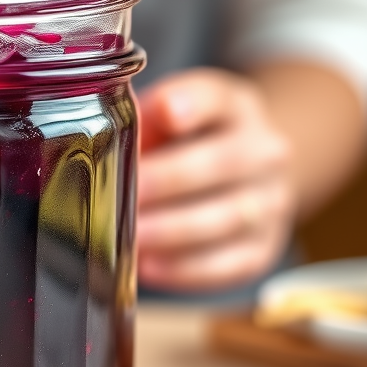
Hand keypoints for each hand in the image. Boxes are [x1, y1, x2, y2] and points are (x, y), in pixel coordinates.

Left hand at [136, 69, 295, 291]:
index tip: (168, 113)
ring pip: (229, 217)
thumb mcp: (166, 121)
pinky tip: (150, 266)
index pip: (217, 98)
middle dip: (170, 180)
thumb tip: (95, 141)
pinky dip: (187, 268)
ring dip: (175, 230)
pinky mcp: (263, 249)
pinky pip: (229, 263)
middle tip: (129, 195)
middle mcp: (264, 152)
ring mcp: (271, 202)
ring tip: (133, 237)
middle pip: (224, 162)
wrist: (246, 179)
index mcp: (234, 108)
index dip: (192, 103)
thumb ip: (139, 123)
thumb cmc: (187, 147)